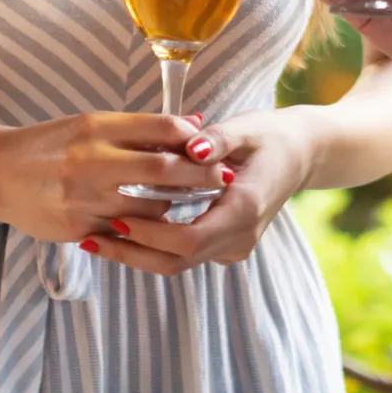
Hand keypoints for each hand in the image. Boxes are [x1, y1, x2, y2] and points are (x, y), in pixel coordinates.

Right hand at [0, 112, 225, 243]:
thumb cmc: (50, 145)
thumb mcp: (90, 124)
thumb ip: (140, 128)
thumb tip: (194, 123)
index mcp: (96, 127)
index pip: (161, 128)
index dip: (194, 138)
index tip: (211, 147)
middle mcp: (91, 161)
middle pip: (163, 170)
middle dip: (200, 176)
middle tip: (221, 180)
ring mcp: (84, 199)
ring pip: (151, 209)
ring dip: (176, 207)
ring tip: (189, 202)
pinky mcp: (79, 230)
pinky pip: (127, 233)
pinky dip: (145, 228)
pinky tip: (153, 223)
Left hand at [83, 111, 310, 274]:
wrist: (301, 154)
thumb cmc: (269, 135)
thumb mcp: (245, 128)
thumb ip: (216, 139)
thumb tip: (192, 149)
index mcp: (243, 210)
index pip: (188, 240)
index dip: (149, 235)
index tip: (115, 219)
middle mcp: (239, 237)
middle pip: (176, 261)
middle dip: (131, 252)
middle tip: (89, 238)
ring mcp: (233, 245)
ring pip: (177, 263)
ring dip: (137, 254)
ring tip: (94, 239)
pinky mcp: (224, 243)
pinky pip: (183, 254)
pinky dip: (152, 247)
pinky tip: (120, 231)